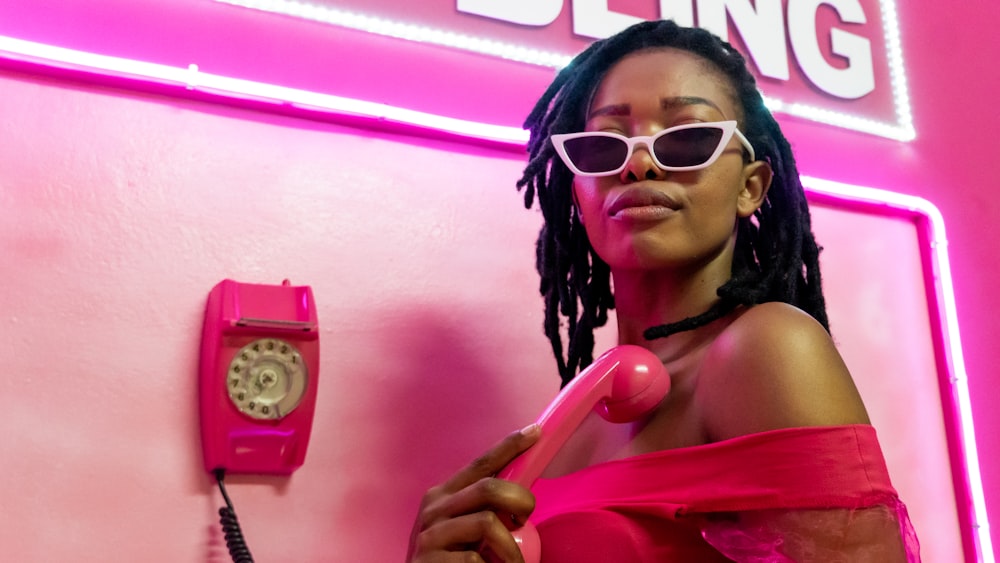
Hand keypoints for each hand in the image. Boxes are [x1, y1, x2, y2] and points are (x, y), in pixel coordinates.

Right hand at [406, 424, 540, 562]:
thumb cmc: (450, 558)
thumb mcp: (463, 527)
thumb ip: (483, 508)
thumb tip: (521, 493)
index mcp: (443, 495)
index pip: (481, 464)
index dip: (509, 446)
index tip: (535, 432)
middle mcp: (434, 509)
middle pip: (488, 488)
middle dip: (519, 500)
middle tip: (524, 519)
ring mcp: (430, 535)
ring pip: (487, 523)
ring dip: (510, 548)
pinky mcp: (429, 561)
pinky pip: (474, 559)